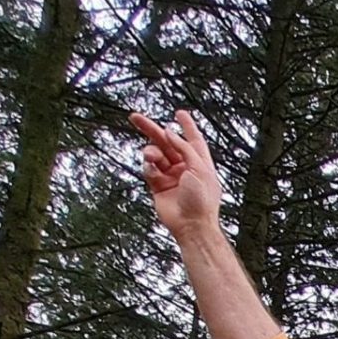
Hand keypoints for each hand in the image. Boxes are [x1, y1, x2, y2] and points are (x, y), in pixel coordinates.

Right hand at [131, 108, 223, 237]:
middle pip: (167, 143)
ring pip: (156, 155)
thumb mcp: (199, 168)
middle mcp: (185, 168)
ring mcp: (171, 177)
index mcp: (199, 163)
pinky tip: (151, 169)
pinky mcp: (159, 186)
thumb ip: (184, 147)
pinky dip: (148, 167)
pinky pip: (149, 170)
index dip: (186, 125)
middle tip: (136, 118)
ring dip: (150, 152)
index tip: (179, 113)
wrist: (191, 226)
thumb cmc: (202, 200)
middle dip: (152, 130)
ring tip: (150, 155)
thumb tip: (169, 133)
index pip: (193, 139)